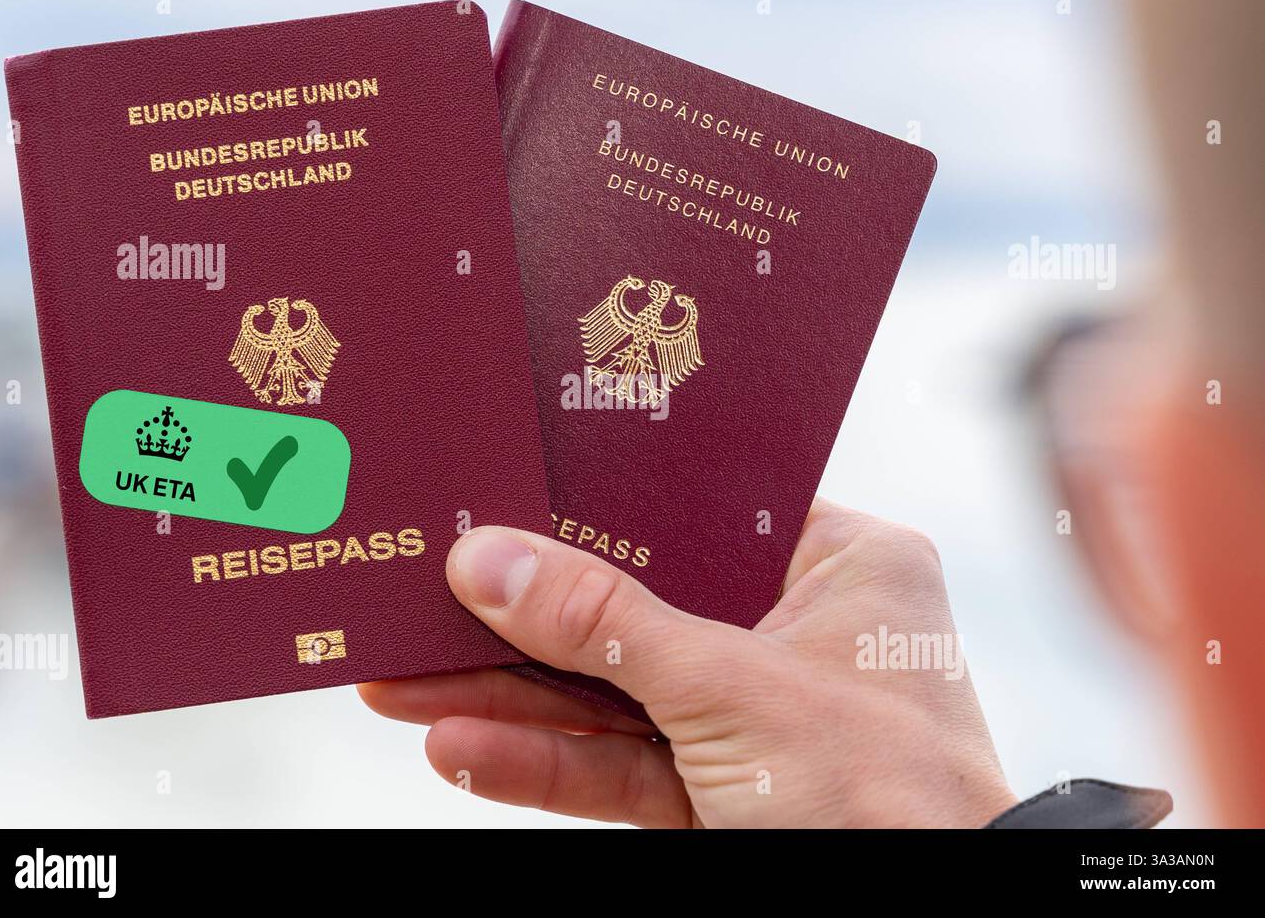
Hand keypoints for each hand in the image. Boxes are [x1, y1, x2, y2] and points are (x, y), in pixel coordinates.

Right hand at [359, 498, 1015, 826]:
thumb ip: (604, 625)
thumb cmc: (887, 794)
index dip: (595, 504)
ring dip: (510, 696)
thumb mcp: (729, 687)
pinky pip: (622, 764)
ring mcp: (756, 715)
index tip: (504, 496)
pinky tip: (462, 748)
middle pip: (635, 605)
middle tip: (425, 600)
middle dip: (522, 618)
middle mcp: (796, 629)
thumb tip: (490, 563)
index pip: (694, 510)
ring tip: (403, 686)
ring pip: (613, 692)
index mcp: (839, 565)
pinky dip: (547, 762)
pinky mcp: (723, 790)